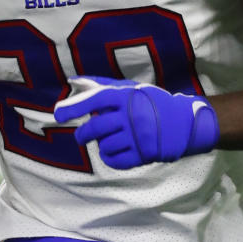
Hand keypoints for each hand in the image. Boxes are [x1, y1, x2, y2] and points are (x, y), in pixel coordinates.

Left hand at [53, 76, 218, 169]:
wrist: (185, 122)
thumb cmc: (151, 102)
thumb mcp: (130, 88)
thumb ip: (102, 85)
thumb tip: (73, 81)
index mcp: (127, 96)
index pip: (96, 99)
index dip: (75, 106)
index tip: (58, 113)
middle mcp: (131, 115)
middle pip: (95, 128)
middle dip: (83, 134)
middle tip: (82, 136)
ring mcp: (138, 136)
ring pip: (103, 145)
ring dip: (101, 144)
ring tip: (111, 139)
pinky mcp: (143, 154)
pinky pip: (114, 160)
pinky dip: (110, 157)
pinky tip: (116, 150)